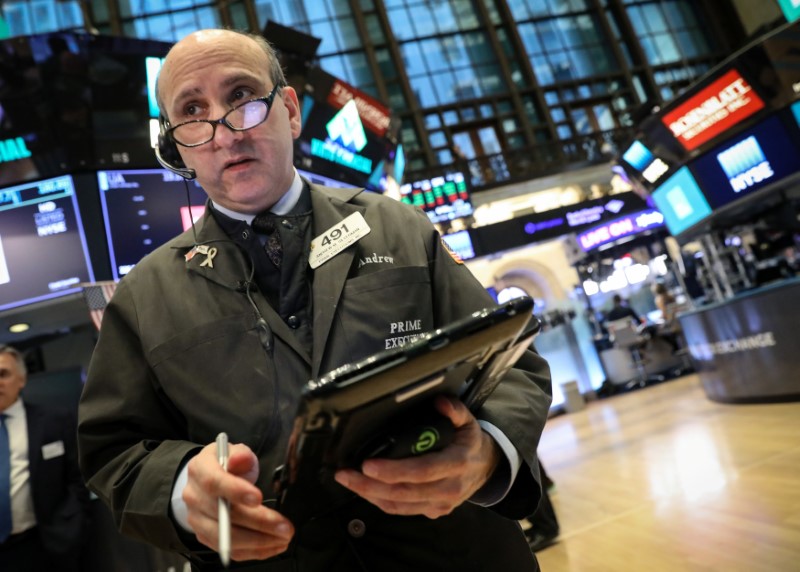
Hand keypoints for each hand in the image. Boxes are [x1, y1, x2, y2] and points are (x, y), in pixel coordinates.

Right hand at [183, 442, 293, 561]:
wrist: (205, 480)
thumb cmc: (225, 465)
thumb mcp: (233, 450)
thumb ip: (240, 454)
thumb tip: (240, 459)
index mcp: (199, 470)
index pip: (214, 482)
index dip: (235, 491)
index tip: (258, 498)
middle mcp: (194, 497)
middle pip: (224, 515)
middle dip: (258, 522)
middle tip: (283, 525)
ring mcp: (198, 520)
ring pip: (226, 537)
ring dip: (258, 540)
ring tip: (282, 537)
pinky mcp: (205, 537)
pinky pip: (229, 549)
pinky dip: (254, 550)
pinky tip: (273, 545)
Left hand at [333, 395, 500, 518]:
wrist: (487, 469)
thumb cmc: (471, 443)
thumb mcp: (469, 421)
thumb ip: (455, 410)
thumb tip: (439, 401)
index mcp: (456, 464)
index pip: (421, 471)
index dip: (393, 470)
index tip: (368, 465)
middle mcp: (448, 489)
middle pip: (404, 492)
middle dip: (370, 485)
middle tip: (345, 475)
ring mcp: (441, 504)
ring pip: (400, 506)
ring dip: (370, 495)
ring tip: (348, 481)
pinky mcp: (434, 511)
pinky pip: (403, 511)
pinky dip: (381, 502)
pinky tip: (365, 491)